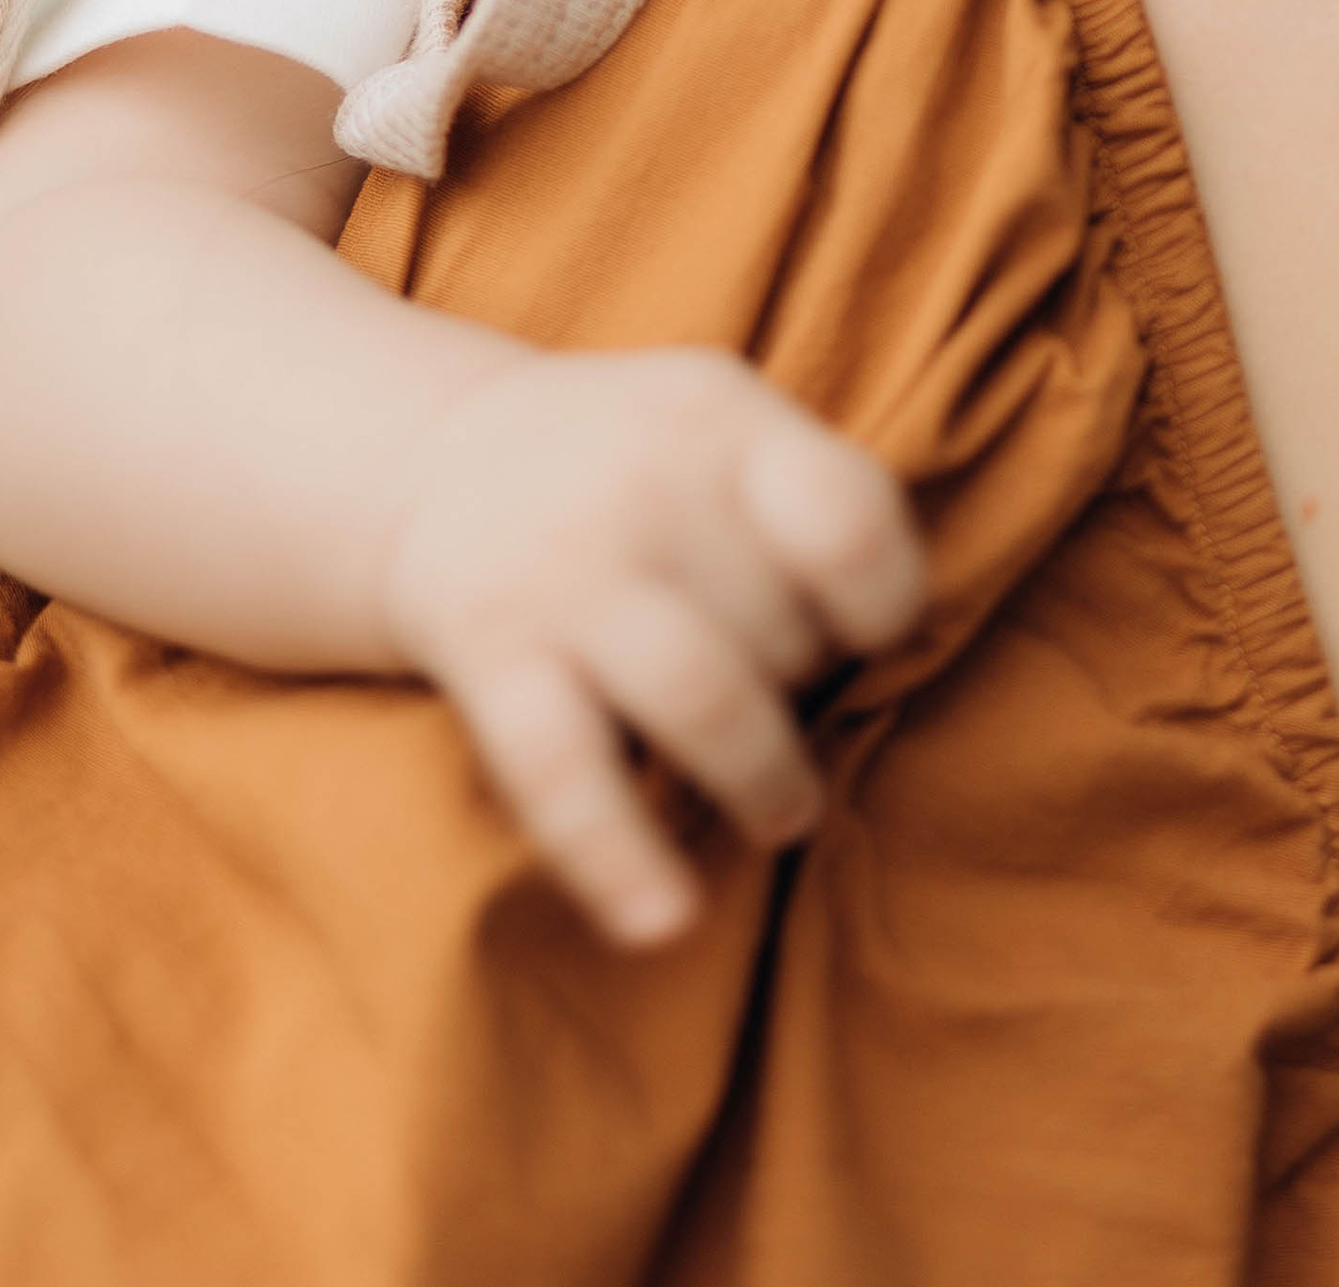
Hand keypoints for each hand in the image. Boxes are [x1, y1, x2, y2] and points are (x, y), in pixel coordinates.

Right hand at [378, 345, 924, 947]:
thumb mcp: (723, 428)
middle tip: (784, 694)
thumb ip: (812, 502)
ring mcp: (563, 570)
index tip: (868, 632)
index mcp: (719, 417)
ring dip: (764, 778)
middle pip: (777, 625)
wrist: (436, 461)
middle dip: (801, 681)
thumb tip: (902, 640)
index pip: (848, 517)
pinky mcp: (491, 654)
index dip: (885, 601)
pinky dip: (618, 858)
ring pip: (704, 699)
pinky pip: (561, 771)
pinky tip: (666, 921)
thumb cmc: (635, 467)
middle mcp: (644, 483)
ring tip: (783, 813)